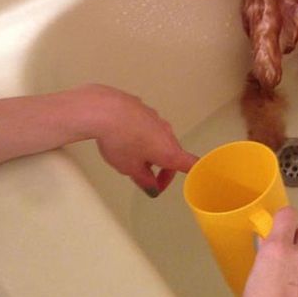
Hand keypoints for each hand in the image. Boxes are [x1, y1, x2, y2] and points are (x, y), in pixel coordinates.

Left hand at [84, 85, 198, 195]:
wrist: (105, 110)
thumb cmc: (121, 142)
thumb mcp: (130, 169)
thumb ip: (144, 181)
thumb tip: (152, 187)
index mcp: (169, 151)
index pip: (191, 164)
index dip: (191, 175)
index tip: (174, 183)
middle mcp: (167, 133)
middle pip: (172, 153)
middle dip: (161, 169)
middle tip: (144, 179)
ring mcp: (157, 118)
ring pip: (159, 139)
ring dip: (150, 152)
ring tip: (129, 158)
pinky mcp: (144, 109)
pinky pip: (147, 127)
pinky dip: (140, 136)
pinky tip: (122, 138)